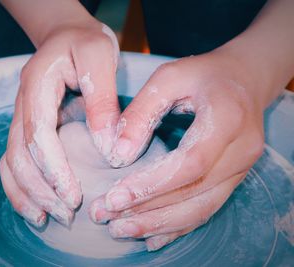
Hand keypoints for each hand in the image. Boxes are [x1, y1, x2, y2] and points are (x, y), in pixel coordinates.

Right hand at [0, 21, 120, 226]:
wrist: (64, 33)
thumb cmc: (85, 42)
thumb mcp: (100, 57)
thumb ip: (102, 101)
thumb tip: (108, 148)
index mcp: (36, 85)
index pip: (38, 134)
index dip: (53, 169)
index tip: (74, 197)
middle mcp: (22, 104)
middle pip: (19, 154)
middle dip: (40, 189)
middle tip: (66, 214)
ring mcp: (21, 116)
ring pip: (11, 161)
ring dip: (26, 193)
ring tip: (45, 219)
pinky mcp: (27, 125)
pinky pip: (16, 159)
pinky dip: (22, 185)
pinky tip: (37, 204)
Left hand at [89, 52, 264, 250]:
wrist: (244, 78)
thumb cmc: (202, 74)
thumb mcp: (168, 78)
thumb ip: (140, 113)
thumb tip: (118, 155)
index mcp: (227, 118)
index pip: (190, 164)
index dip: (151, 185)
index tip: (114, 196)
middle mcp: (241, 149)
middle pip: (194, 193)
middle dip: (147, 210)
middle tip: (106, 217)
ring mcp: (241, 167)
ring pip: (201, 209)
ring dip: (158, 224)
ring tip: (120, 229)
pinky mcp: (235, 177)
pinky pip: (207, 209)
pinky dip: (177, 226)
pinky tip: (151, 236)